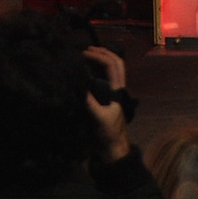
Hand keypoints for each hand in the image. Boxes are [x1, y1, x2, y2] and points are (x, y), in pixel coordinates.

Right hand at [82, 46, 132, 162]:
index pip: (112, 65)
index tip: (83, 53)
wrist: (112, 149)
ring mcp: (114, 93)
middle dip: (103, 52)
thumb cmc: (108, 133)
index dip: (98, 55)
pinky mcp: (107, 99)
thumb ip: (90, 102)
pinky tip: (85, 71)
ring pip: (113, 70)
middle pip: (116, 63)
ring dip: (102, 59)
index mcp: (118, 90)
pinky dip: (97, 70)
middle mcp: (117, 88)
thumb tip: (79, 84)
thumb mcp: (98, 118)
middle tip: (87, 49)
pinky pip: (105, 79)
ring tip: (86, 56)